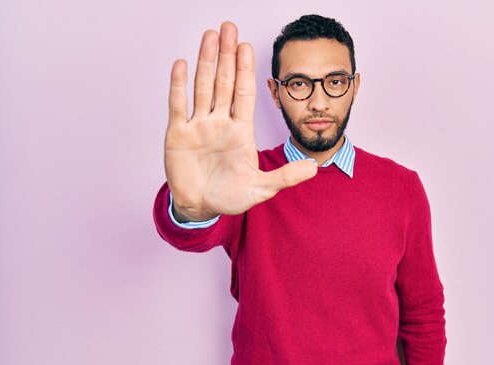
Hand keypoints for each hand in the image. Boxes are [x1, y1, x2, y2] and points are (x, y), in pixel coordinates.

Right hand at [164, 22, 316, 221]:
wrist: (200, 208)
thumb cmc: (230, 196)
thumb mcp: (261, 188)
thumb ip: (286, 176)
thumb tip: (315, 168)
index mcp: (240, 130)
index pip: (244, 93)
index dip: (245, 70)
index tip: (247, 47)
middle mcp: (219, 122)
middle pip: (223, 82)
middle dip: (226, 55)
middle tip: (229, 28)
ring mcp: (198, 126)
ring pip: (202, 87)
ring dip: (206, 62)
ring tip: (209, 36)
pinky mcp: (178, 135)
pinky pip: (178, 106)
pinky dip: (178, 86)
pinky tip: (182, 64)